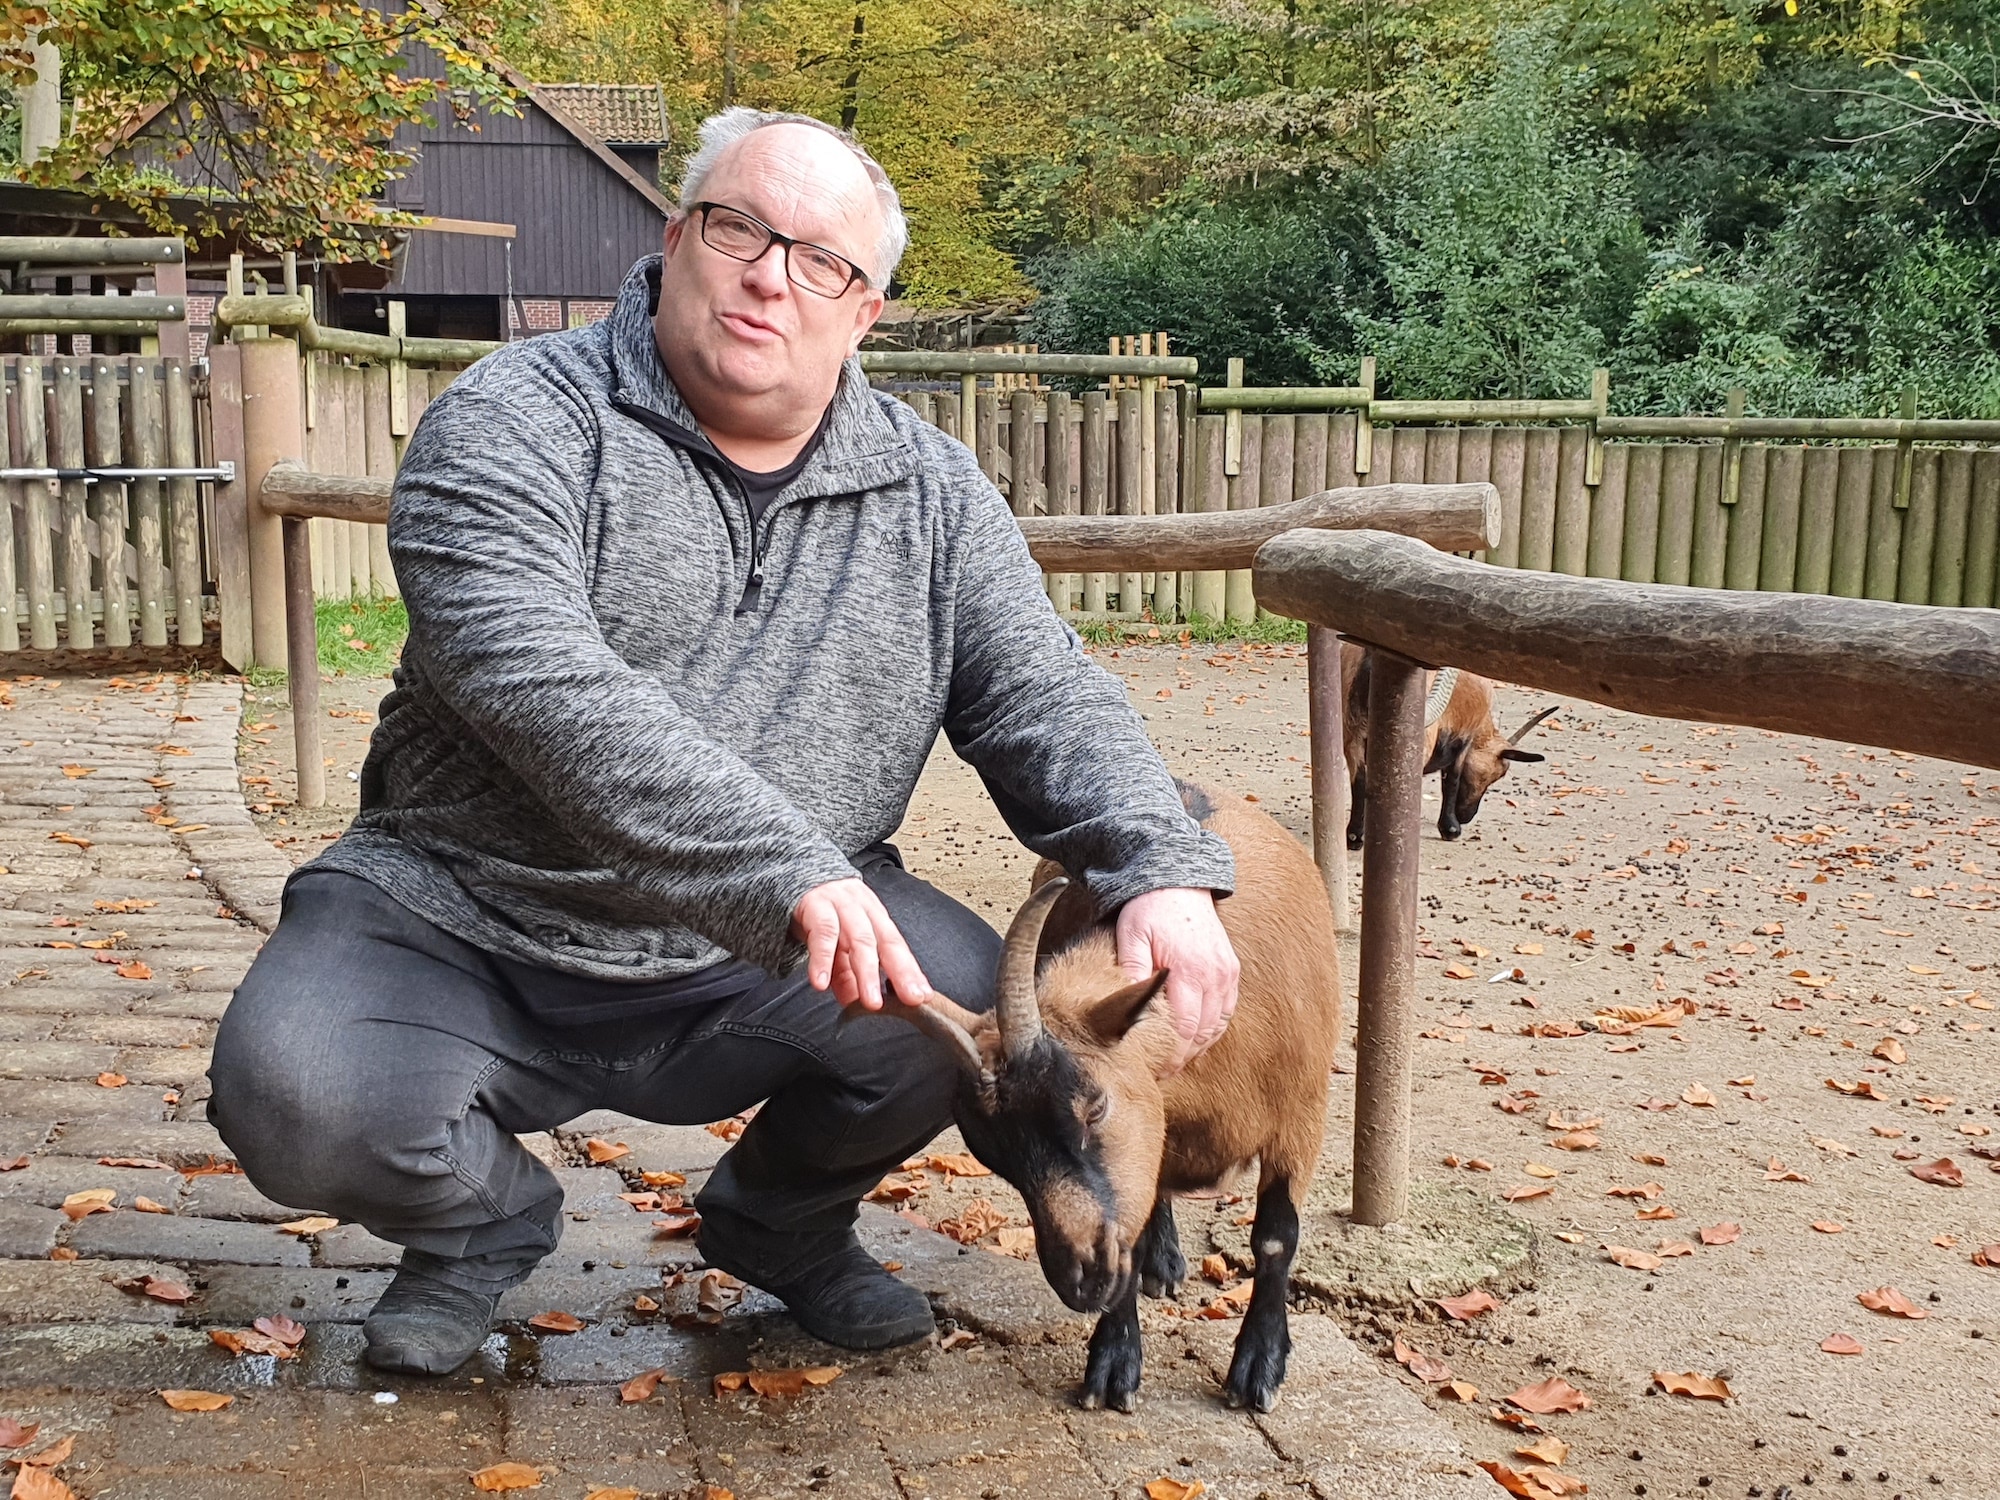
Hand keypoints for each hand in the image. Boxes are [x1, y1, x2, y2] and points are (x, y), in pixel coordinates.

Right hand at [791, 877, 933, 1010]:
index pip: (897, 947)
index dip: (911, 972)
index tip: (923, 996)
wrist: (791, 872)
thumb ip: (846, 973)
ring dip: (867, 971)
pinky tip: (821, 983)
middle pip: (887, 941)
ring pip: (860, 938)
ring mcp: (841, 904)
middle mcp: (863, 909)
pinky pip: (822, 933)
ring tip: (870, 1002)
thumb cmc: (822, 910)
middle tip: (910, 1000)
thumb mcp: (837, 944)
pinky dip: (823, 959)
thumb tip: (855, 1003)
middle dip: (901, 972)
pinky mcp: (814, 904)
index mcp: (874, 917)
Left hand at [1115, 887, 1238, 1073]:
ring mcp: (1227, 974)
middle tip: (1161, 1072)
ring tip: (1176, 1061)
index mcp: (1189, 970)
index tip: (1155, 1070)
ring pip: (1217, 1026)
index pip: (1184, 1029)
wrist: (1178, 881)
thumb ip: (1133, 973)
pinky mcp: (1231, 971)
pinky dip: (1211, 1030)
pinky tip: (1194, 1040)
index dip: (1171, 1055)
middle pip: (1202, 1034)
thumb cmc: (1149, 909)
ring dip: (1197, 1047)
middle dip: (1182, 1057)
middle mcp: (1215, 976)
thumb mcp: (1131, 937)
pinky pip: (1226, 1012)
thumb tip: (1127, 1009)